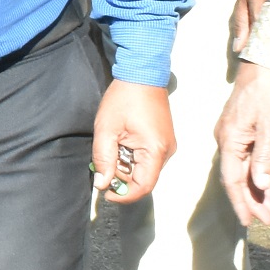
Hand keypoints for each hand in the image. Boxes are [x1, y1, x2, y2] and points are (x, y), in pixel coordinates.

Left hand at [91, 79, 174, 202]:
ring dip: (126, 166)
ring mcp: (167, 145)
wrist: (142, 74)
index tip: (105, 192)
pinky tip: (122, 142)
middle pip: (144, 179)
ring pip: (145, 170)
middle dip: (122, 177)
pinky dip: (133, 158)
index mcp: (155, 150)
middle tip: (104, 162)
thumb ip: (103, 159)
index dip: (124, 195)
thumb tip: (102, 184)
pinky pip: (148, 159)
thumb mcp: (106, 129)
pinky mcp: (164, 140)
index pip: (143, 187)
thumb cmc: (123, 99)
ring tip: (113, 146)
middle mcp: (167, 151)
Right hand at [216, 59, 269, 226]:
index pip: (233, 180)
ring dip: (255, 191)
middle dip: (250, 202)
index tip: (251, 222)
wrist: (262, 62)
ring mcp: (231, 136)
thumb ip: (264, 157)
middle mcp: (225, 140)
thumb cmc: (267, 91)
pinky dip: (255, 175)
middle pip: (235, 179)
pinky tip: (264, 186)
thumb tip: (260, 186)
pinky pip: (244, 159)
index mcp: (230, 140)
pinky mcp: (238, 131)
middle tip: (266, 221)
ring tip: (269, 210)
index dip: (242, 203)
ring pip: (240, 170)